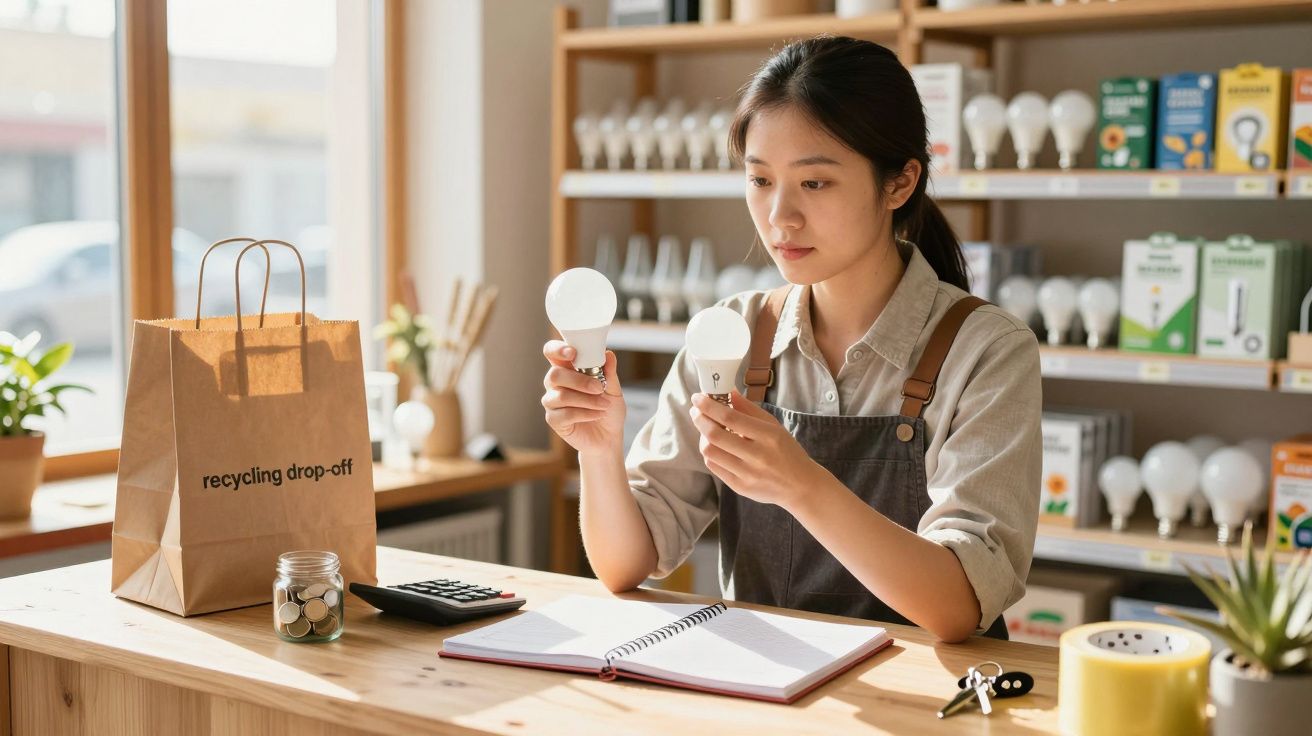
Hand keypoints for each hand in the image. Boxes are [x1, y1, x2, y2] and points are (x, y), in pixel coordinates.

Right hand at [541, 341, 625, 455]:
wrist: (609, 437)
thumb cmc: (608, 409)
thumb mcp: (614, 390)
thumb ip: (609, 372)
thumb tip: (609, 354)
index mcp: (567, 369)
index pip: (552, 352)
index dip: (557, 349)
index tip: (573, 353)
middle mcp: (555, 384)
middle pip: (554, 374)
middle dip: (579, 381)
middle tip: (599, 388)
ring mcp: (552, 402)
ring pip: (561, 396)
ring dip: (587, 400)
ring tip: (604, 405)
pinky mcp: (554, 420)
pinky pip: (565, 414)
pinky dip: (585, 414)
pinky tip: (596, 415)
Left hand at [689, 389, 822, 508]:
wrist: (800, 486)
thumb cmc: (786, 451)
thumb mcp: (774, 426)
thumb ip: (750, 409)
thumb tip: (728, 392)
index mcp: (769, 436)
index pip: (731, 418)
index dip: (709, 406)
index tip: (698, 397)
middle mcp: (758, 456)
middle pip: (715, 435)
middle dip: (700, 419)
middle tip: (696, 411)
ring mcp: (747, 474)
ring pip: (710, 452)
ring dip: (703, 436)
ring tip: (706, 429)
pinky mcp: (740, 487)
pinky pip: (714, 467)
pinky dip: (710, 452)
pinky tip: (714, 445)